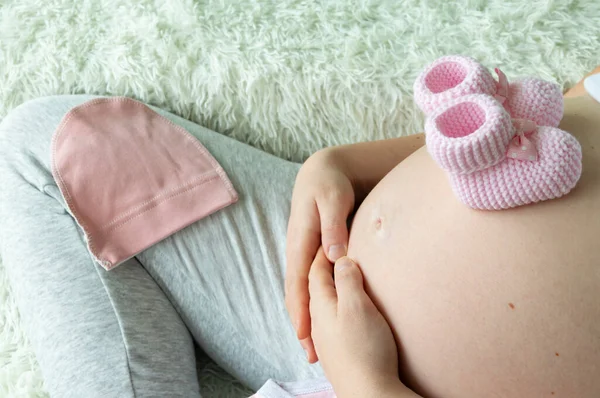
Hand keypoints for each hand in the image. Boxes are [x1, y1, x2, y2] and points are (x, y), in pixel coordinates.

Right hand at [285, 149, 354, 361]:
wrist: (321, 172)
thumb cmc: (329, 185)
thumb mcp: (333, 200)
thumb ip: (333, 227)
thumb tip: (334, 257)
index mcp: (300, 241)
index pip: (298, 283)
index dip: (301, 310)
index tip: (305, 335)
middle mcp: (297, 251)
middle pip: (296, 294)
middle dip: (301, 323)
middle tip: (310, 353)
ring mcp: (302, 253)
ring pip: (300, 291)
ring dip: (305, 317)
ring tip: (312, 344)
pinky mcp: (310, 253)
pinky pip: (307, 283)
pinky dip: (310, 302)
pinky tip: (318, 317)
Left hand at [309, 249, 413, 396]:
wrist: (369, 392)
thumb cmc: (365, 349)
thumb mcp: (357, 307)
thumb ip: (347, 280)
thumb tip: (340, 259)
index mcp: (320, 305)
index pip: (315, 272)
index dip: (324, 254)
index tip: (333, 240)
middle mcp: (318, 321)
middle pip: (315, 288)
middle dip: (322, 270)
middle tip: (332, 255)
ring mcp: (326, 338)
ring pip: (322, 305)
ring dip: (329, 289)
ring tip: (338, 281)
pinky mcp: (337, 351)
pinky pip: (330, 320)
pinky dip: (335, 307)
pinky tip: (344, 313)